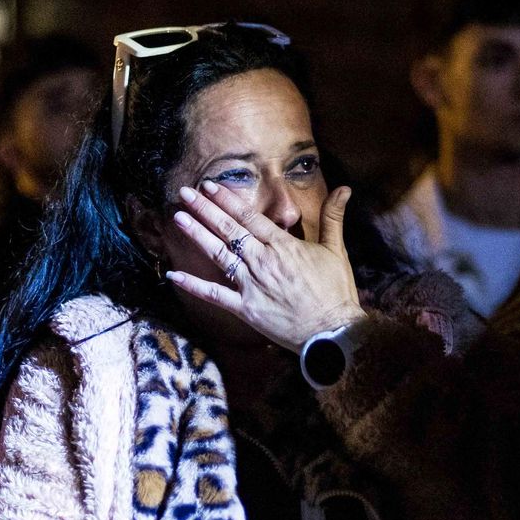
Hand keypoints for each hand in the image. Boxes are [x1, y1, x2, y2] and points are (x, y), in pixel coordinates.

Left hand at [167, 181, 366, 351]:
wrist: (333, 332)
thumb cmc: (336, 291)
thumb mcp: (336, 250)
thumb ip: (333, 218)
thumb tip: (345, 189)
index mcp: (283, 246)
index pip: (250, 217)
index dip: (227, 200)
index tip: (210, 186)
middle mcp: (263, 261)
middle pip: (229, 230)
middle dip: (205, 209)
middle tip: (185, 193)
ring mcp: (252, 285)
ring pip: (219, 255)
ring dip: (197, 235)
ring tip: (178, 218)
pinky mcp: (246, 309)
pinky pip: (215, 295)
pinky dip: (194, 285)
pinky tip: (174, 275)